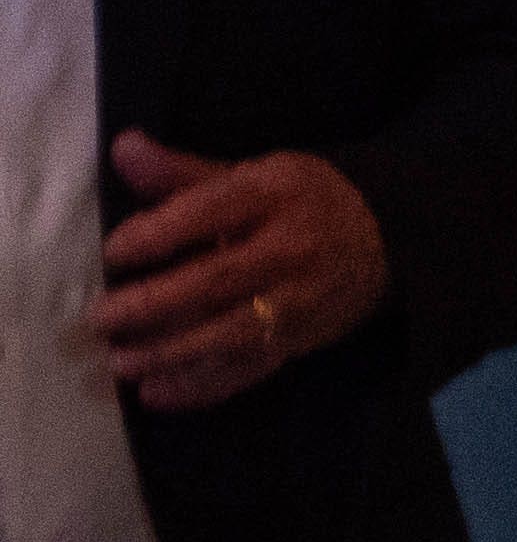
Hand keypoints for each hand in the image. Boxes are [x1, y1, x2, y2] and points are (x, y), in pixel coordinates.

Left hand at [92, 133, 391, 410]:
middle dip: (154, 304)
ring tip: (120, 363)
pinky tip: (158, 394)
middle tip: (101, 318)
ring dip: (172, 353)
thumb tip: (122, 147)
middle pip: (217, 281)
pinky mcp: (301, 340)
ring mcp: (298, 303)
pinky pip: (250, 368)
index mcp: (274, 198)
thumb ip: (183, 171)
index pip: (209, 215)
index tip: (113, 252)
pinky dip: (204, 386)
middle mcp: (289, 252)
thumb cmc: (304, 201)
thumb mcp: (254, 173)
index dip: (157, 235)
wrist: (390, 239)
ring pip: (231, 333)